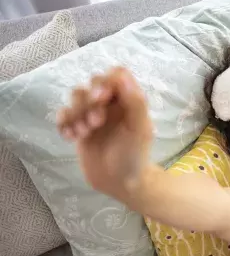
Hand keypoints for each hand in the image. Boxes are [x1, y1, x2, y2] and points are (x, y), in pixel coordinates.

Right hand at [56, 67, 152, 199]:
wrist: (119, 182)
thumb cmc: (134, 155)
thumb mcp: (140, 130)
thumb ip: (135, 103)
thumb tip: (122, 76)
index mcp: (129, 100)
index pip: (116, 74)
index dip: (107, 81)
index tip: (104, 98)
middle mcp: (111, 103)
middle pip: (93, 82)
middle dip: (90, 99)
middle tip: (97, 122)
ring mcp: (93, 113)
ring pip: (76, 95)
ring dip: (76, 111)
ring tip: (84, 132)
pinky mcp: (78, 126)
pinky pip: (63, 113)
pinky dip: (64, 122)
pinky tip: (70, 137)